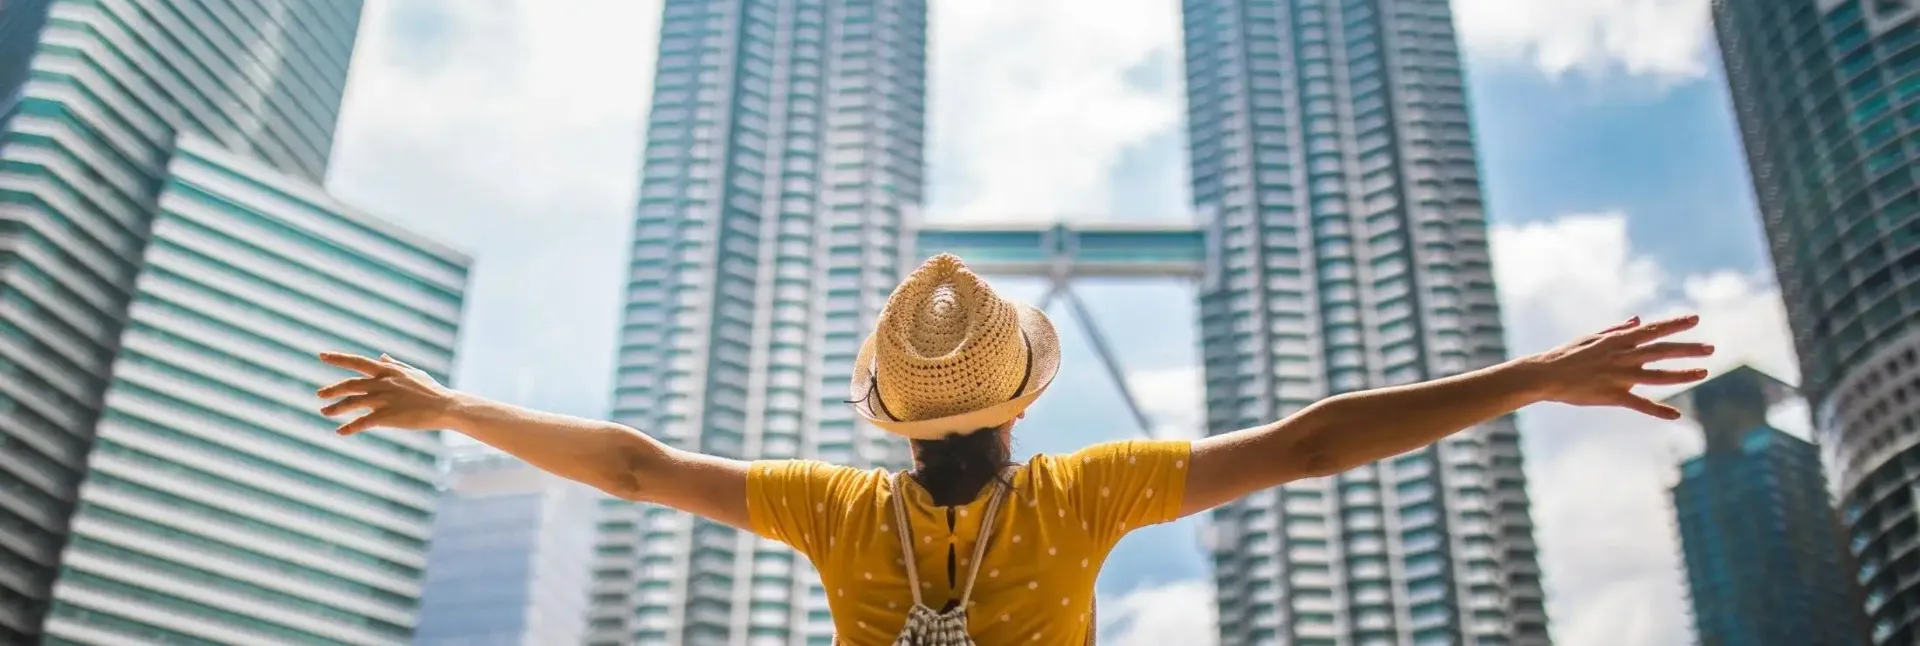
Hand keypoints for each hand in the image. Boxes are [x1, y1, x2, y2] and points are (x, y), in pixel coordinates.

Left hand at [316, 352, 462, 434]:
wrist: (445, 406)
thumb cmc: (431, 389)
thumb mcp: (412, 372)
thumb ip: (394, 364)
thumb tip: (381, 356)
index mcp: (387, 371)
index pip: (357, 362)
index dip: (338, 358)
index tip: (321, 355)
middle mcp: (382, 383)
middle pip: (349, 384)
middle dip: (332, 389)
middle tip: (320, 394)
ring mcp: (383, 399)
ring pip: (351, 403)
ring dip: (336, 408)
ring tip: (325, 412)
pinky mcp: (386, 416)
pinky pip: (361, 422)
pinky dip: (349, 427)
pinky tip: (341, 431)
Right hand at [1526, 315, 1715, 419]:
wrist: (1545, 374)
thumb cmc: (1567, 354)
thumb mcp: (1592, 337)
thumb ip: (1618, 329)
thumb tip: (1639, 320)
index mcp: (1618, 340)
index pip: (1653, 330)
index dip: (1675, 324)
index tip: (1695, 319)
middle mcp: (1623, 356)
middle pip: (1662, 351)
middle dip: (1688, 349)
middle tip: (1710, 348)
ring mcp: (1619, 376)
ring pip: (1658, 376)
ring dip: (1683, 374)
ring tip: (1703, 372)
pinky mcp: (1613, 395)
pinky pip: (1641, 404)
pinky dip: (1659, 410)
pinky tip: (1677, 415)